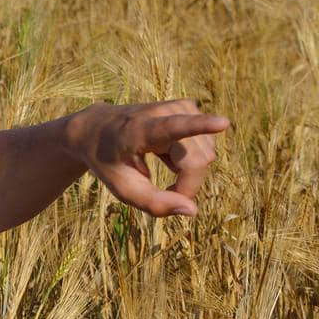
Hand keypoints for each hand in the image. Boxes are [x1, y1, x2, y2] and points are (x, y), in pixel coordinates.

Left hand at [69, 99, 228, 217]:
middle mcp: (163, 112)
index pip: (173, 128)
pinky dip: (190, 161)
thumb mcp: (121, 188)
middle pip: (198, 160)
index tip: (223, 123)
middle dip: (187, 185)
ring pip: (206, 155)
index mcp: (140, 129)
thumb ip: (153, 203)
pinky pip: (205, 147)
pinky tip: (167, 158)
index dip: (201, 126)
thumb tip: (192, 211)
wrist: (95, 128)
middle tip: (162, 194)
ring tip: (159, 170)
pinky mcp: (189, 108)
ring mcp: (179, 107)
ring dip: (188, 174)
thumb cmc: (107, 161)